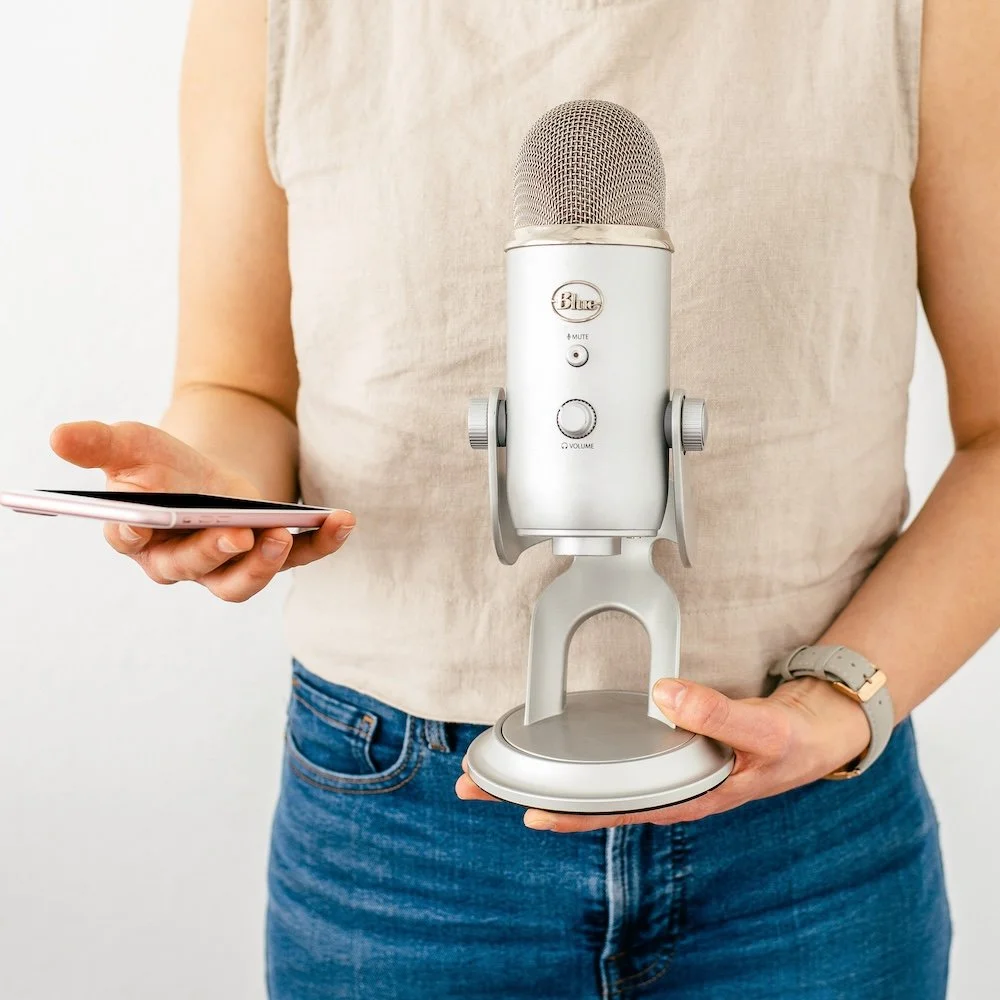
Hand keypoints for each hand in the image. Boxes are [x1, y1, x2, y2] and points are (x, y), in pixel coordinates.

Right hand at [49, 419, 355, 601]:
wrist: (205, 473)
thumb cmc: (161, 465)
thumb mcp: (133, 443)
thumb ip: (98, 443)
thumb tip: (58, 436)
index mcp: (138, 537)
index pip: (133, 541)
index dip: (139, 534)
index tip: (145, 522)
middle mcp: (179, 561)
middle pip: (192, 567)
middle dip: (214, 552)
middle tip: (237, 534)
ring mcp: (227, 565)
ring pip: (240, 582)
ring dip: (263, 564)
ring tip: (281, 534)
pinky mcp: (267, 556)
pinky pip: (297, 558)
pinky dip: (321, 545)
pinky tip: (343, 521)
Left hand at [455, 675, 871, 831]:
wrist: (813, 732)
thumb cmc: (790, 743)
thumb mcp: (762, 730)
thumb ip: (719, 713)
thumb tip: (664, 695)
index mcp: (686, 795)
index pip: (618, 810)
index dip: (571, 812)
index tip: (524, 810)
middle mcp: (664, 788)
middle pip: (589, 800)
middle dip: (530, 794)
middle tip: (472, 786)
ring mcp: (659, 770)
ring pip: (593, 780)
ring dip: (544, 774)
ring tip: (492, 770)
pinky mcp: (660, 748)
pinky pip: (609, 758)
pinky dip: (575, 755)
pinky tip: (552, 749)